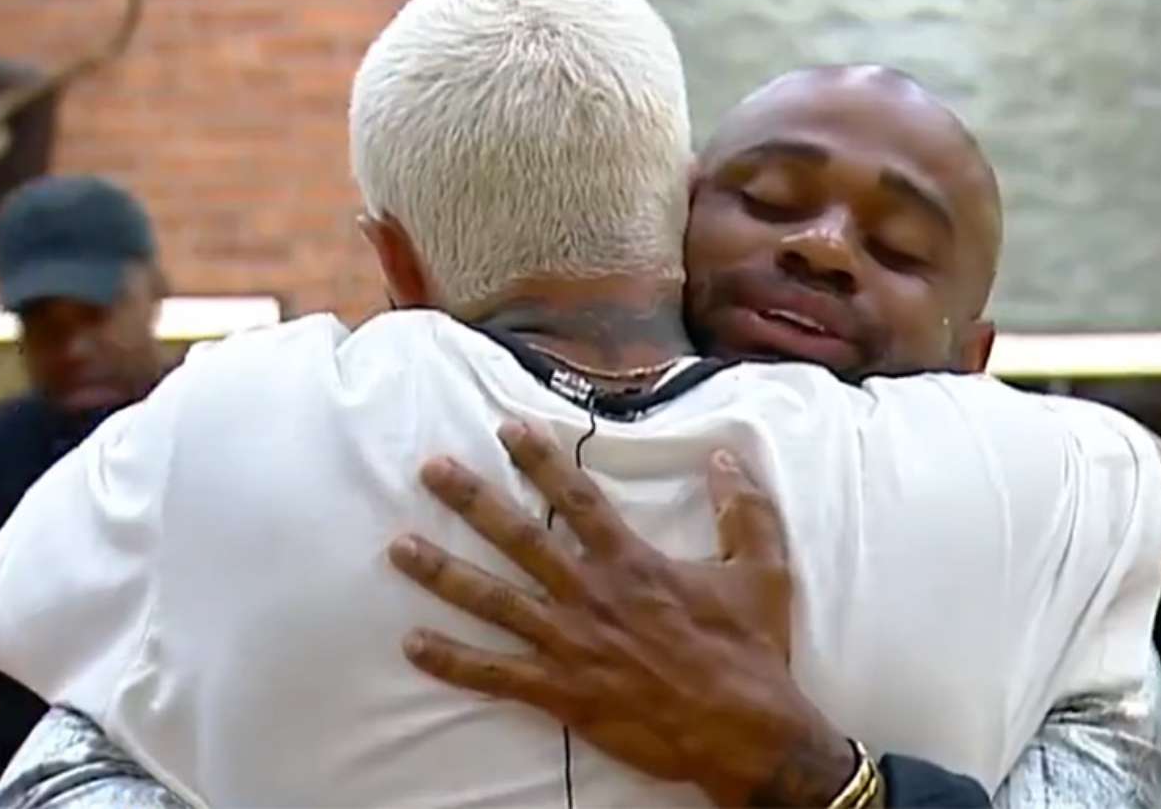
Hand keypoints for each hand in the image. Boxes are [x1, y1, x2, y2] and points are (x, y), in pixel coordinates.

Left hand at [389, 421, 856, 806]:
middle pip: (518, 537)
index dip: (539, 459)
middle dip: (470, 499)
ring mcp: (569, 643)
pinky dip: (452, 661)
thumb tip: (726, 455)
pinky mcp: (561, 691)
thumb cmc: (749, 649)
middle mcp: (589, 593)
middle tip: (429, 470)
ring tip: (398, 548)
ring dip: (442, 573)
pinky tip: (412, 644)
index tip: (505, 428)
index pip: (576, 497)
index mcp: (631, 561)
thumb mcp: (762, 570)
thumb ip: (743, 509)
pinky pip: (495, 675)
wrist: (744, 732)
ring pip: (493, 601)